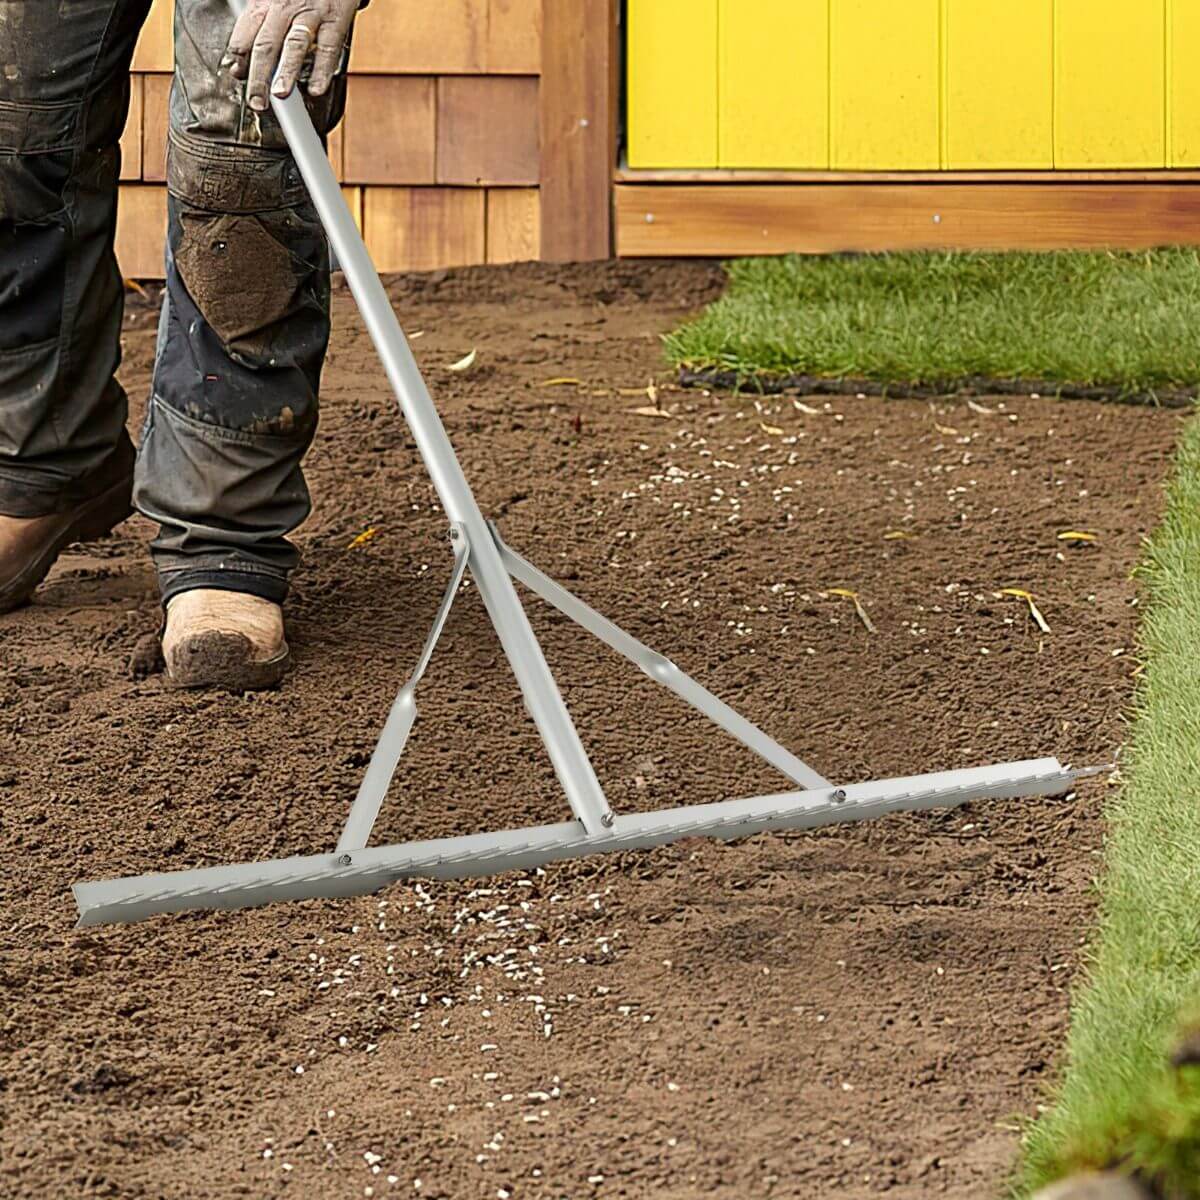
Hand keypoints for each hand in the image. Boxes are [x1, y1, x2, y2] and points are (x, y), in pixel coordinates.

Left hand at [225, 0, 358, 111]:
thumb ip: (258, 24)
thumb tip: (240, 61)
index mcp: (266, 1)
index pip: (246, 31)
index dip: (239, 56)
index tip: (237, 76)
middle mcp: (285, 7)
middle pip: (266, 44)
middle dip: (259, 76)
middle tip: (256, 100)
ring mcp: (311, 14)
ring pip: (294, 45)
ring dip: (287, 72)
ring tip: (280, 94)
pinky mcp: (335, 19)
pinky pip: (328, 47)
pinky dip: (323, 70)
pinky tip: (317, 88)